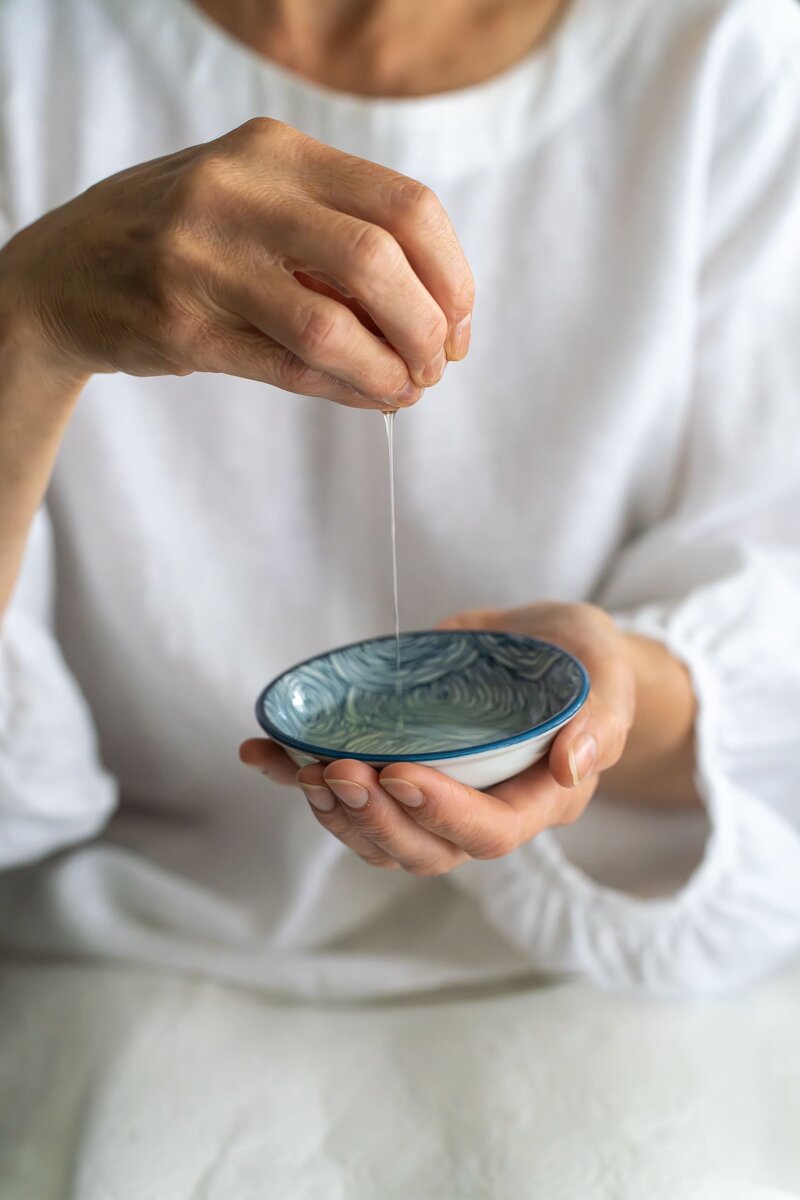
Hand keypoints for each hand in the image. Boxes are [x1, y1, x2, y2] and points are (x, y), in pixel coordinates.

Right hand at [0, 118, 473, 406]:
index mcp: (274, 151)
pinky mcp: (182, 325)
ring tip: (406, 389)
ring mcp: (203, 258)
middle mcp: (239, 192)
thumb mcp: (257, 202)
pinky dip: (346, 389)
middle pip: (380, 260)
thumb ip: (337, 237)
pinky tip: (371, 397)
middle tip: (437, 364)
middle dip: (428, 325)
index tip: (460, 320)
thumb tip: (438, 312)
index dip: (451, 274)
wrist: (65, 272)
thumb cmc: (185, 238)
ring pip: (334, 324)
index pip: (405, 206)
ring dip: (389, 369)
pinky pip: (290, 367)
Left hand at [240, 604, 697, 876]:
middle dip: (375, 819)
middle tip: (337, 773)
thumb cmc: (585, 662)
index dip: (441, 814)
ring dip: (337, 815)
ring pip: (383, 838)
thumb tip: (573, 764)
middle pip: (427, 850)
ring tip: (303, 771)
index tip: (399, 773)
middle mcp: (487, 812)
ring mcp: (441, 799)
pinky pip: (353, 798)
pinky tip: (263, 755)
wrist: (555, 652)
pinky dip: (302, 780)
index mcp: (539, 800)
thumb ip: (600, 716)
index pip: (490, 831)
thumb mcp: (607, 673)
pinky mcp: (404, 774)